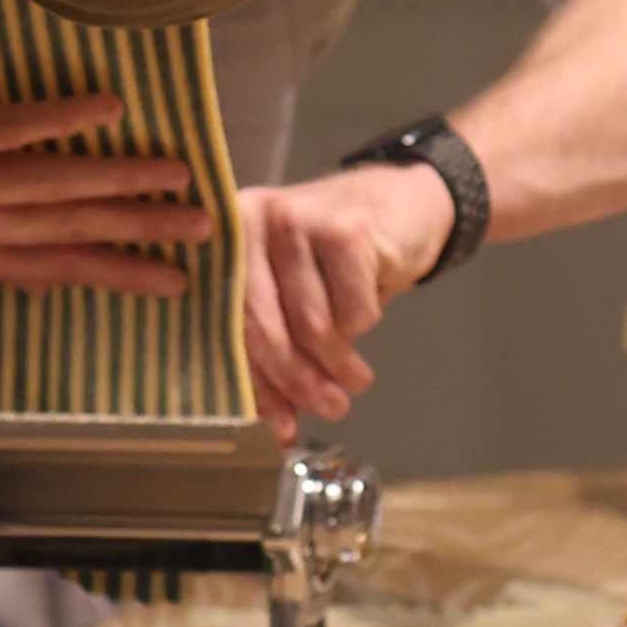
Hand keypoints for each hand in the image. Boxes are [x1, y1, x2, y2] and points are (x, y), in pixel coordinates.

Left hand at [0, 92, 208, 290]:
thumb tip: (33, 275)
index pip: (59, 271)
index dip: (120, 275)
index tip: (174, 282)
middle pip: (71, 228)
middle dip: (140, 229)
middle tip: (202, 226)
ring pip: (52, 182)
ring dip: (120, 176)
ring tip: (175, 173)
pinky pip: (6, 126)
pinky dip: (58, 117)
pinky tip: (106, 105)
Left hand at [238, 162, 454, 435]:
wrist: (401, 200)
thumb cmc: (336, 257)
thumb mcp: (293, 294)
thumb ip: (276, 348)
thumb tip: (277, 426)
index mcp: (225, 242)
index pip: (229, 327)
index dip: (255, 385)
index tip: (279, 426)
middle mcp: (253, 223)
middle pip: (267, 329)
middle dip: (299, 383)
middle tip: (330, 409)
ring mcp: (298, 221)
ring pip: (313, 326)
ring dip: (339, 365)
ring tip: (355, 379)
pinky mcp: (345, 229)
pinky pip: (353, 311)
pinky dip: (364, 324)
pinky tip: (367, 315)